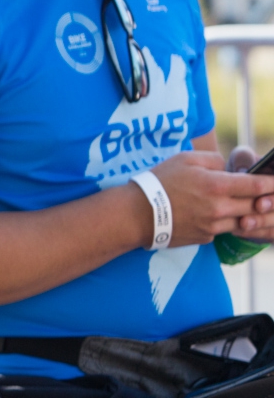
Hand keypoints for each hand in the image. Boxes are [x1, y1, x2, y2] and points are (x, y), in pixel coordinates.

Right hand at [149, 152, 273, 244]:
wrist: (136, 214)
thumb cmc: (159, 182)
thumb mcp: (186, 159)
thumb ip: (215, 160)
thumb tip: (229, 168)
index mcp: (217, 186)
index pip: (257, 186)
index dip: (273, 184)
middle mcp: (220, 209)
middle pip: (256, 206)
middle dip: (269, 201)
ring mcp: (213, 227)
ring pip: (244, 222)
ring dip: (254, 216)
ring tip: (261, 210)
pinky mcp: (205, 238)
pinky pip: (223, 230)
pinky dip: (227, 224)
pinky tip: (222, 218)